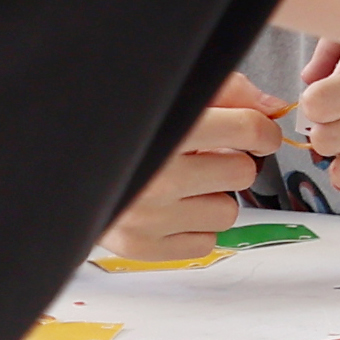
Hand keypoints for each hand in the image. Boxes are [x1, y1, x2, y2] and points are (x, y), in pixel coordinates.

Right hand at [100, 77, 282, 261]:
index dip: (263, 131)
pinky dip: (195, 227)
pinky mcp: (140, 247)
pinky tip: (173, 209)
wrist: (67, 161)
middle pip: (243, 173)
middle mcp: (156, 175)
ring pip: (228, 212)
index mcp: (168, 129)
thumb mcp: (175, 95)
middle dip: (233, 163)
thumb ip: (228, 93)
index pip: (248, 130)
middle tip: (208, 158)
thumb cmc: (130, 127)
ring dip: (214, 198)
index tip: (260, 135)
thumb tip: (273, 108)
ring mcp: (147, 216)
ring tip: (184, 184)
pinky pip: (205, 243)